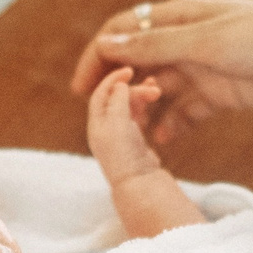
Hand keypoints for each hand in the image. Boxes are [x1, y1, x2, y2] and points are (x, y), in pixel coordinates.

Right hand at [68, 0, 252, 144]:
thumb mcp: (210, 41)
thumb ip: (160, 45)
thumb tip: (110, 42)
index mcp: (181, 16)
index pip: (124, 30)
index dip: (98, 56)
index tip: (83, 90)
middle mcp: (188, 39)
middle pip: (138, 62)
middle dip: (119, 89)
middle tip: (108, 121)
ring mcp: (206, 67)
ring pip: (161, 89)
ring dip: (144, 109)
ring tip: (134, 134)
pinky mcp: (225, 92)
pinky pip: (188, 109)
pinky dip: (173, 124)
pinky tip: (164, 142)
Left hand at [86, 67, 166, 184]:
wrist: (139, 183)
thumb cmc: (125, 153)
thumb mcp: (118, 122)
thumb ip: (118, 100)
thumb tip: (120, 84)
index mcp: (96, 123)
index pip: (101, 93)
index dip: (113, 79)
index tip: (130, 69)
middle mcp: (105, 128)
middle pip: (116, 99)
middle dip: (133, 89)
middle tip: (153, 86)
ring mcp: (119, 135)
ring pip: (127, 107)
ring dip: (140, 96)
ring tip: (157, 91)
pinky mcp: (133, 142)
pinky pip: (137, 117)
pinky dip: (144, 107)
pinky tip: (155, 103)